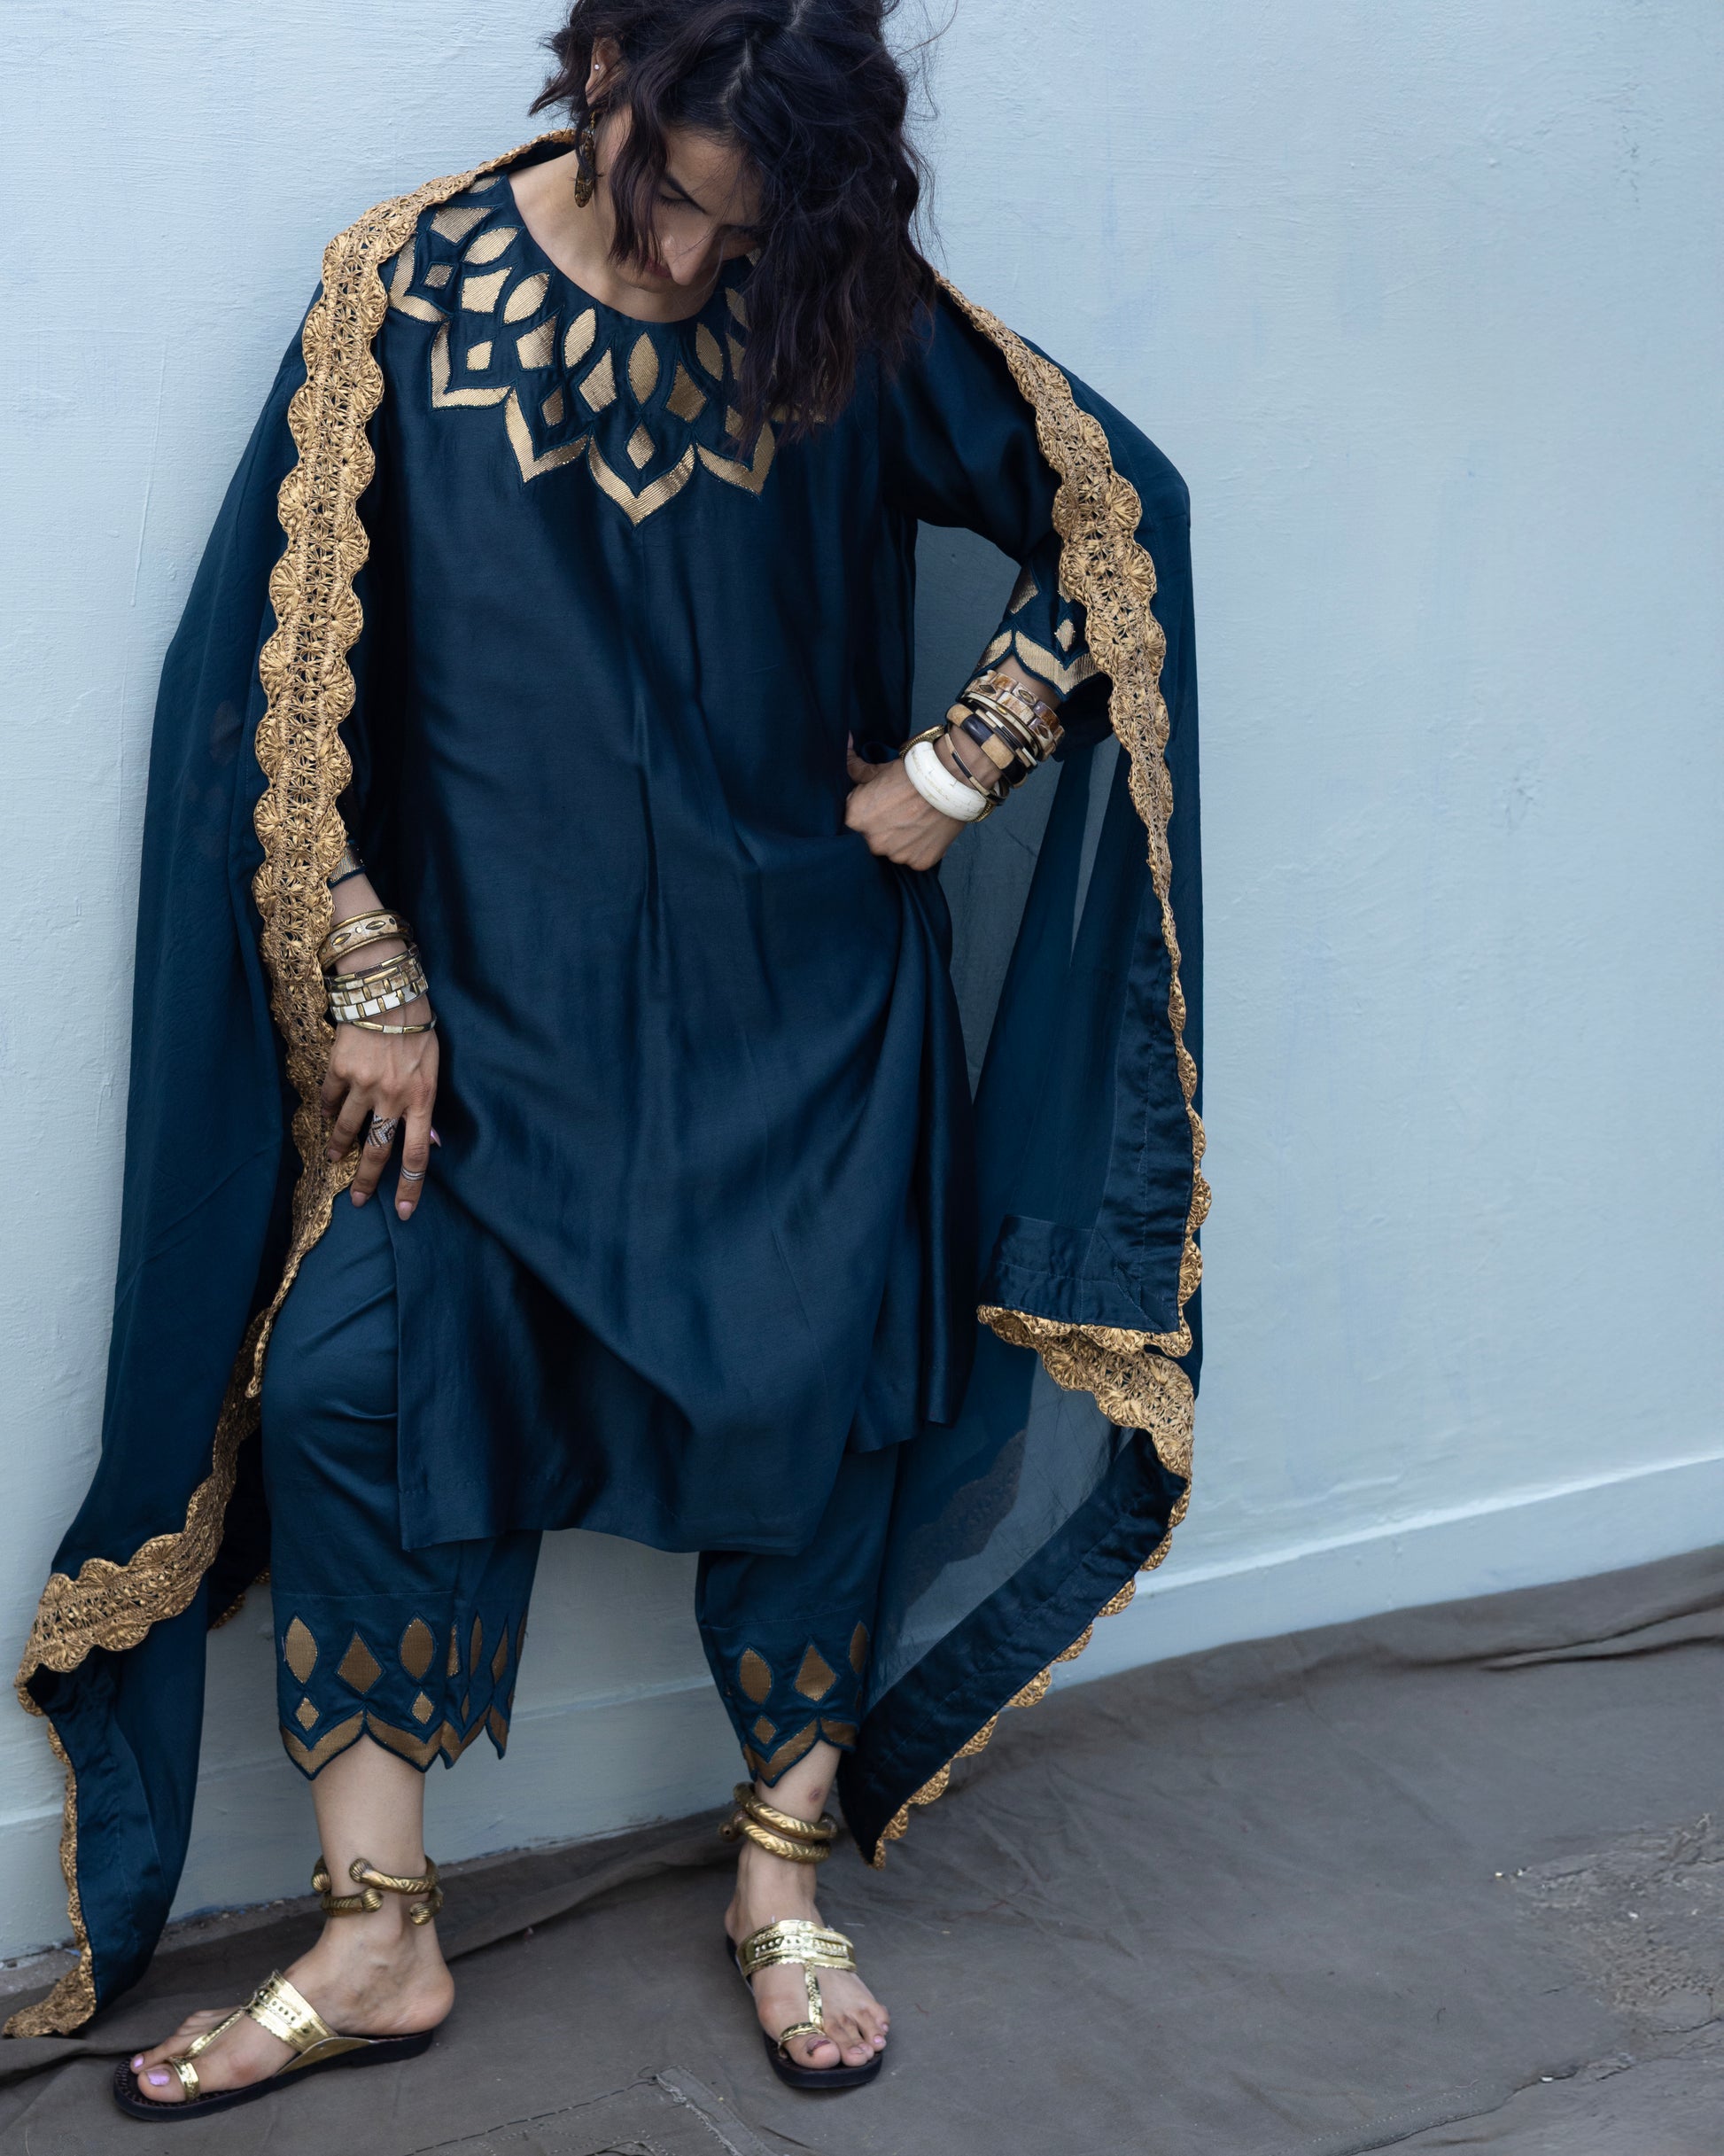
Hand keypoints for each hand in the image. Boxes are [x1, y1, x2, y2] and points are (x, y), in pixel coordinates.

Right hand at [321, 1008, 438, 1220]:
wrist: (387, 992)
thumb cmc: (417, 1028)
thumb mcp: (434, 1067)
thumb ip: (427, 1105)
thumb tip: (431, 1142)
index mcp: (421, 1099)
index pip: (417, 1155)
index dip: (410, 1187)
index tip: (405, 1212)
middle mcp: (392, 1097)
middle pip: (377, 1151)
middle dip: (366, 1181)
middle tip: (359, 1200)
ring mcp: (363, 1085)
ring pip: (347, 1129)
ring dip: (338, 1147)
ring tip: (332, 1158)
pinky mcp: (339, 1071)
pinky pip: (330, 1099)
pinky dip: (328, 1109)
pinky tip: (327, 1116)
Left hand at [844, 740, 968, 870]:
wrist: (948, 779)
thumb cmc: (910, 773)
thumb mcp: (879, 769)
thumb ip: (856, 768)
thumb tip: (845, 747)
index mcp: (855, 820)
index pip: (853, 821)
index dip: (867, 812)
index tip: (880, 804)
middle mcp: (873, 843)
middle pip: (874, 839)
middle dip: (883, 828)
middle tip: (900, 812)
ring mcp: (897, 855)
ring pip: (895, 851)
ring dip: (902, 840)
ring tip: (916, 820)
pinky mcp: (919, 862)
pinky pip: (916, 858)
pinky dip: (920, 847)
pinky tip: (928, 830)